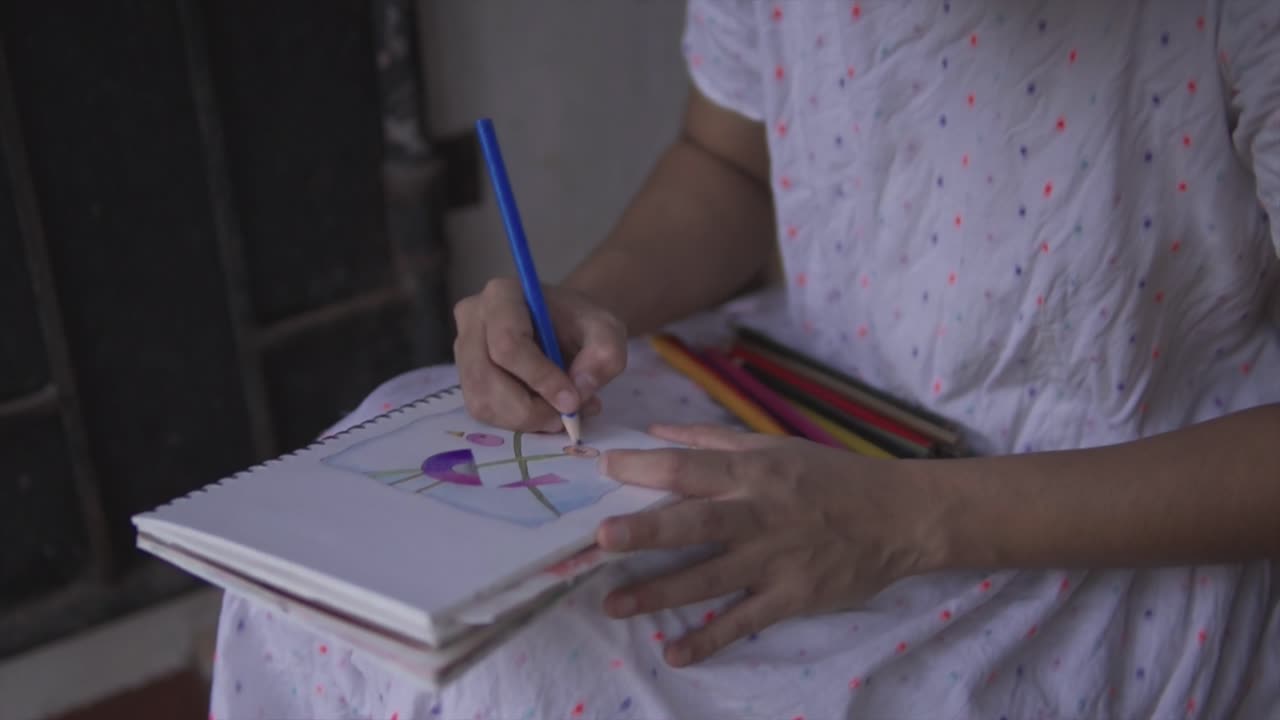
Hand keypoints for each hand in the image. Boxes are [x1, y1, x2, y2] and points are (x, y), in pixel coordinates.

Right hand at [453, 278, 627, 431]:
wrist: (565, 327)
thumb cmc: (581, 324)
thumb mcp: (607, 331)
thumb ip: (604, 353)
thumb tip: (580, 389)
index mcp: (502, 296)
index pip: (507, 343)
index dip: (540, 378)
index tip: (572, 400)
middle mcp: (472, 319)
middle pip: (487, 378)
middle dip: (531, 408)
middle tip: (566, 416)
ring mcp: (464, 350)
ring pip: (482, 401)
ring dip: (524, 419)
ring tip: (557, 413)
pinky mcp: (466, 378)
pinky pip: (484, 411)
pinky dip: (516, 422)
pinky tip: (541, 411)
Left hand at [595, 425, 938, 666]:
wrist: (899, 516)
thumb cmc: (830, 476)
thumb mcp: (773, 446)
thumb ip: (711, 440)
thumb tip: (655, 430)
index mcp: (752, 473)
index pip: (689, 467)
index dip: (644, 467)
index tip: (601, 468)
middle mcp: (759, 515)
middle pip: (694, 523)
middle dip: (646, 531)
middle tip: (600, 539)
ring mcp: (774, 560)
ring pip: (708, 578)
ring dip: (659, 593)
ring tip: (612, 604)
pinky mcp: (792, 597)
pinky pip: (744, 621)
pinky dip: (710, 639)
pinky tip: (674, 653)